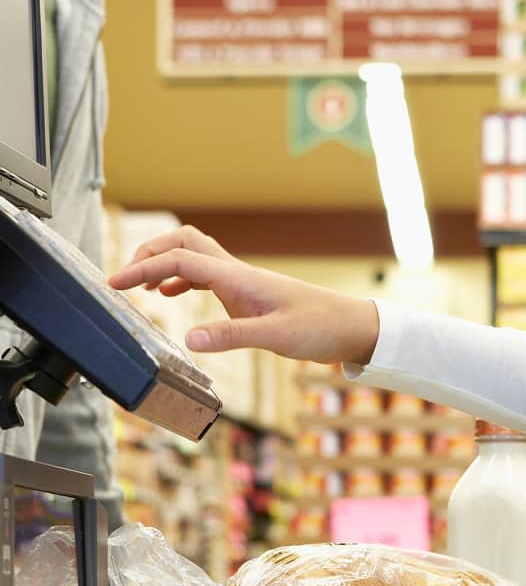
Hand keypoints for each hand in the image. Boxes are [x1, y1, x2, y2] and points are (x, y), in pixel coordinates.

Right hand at [108, 225, 379, 364]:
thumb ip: (232, 337)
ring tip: (140, 287)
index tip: (115, 283)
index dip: (142, 268)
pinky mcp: (249, 295)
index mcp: (238, 278)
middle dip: (149, 254)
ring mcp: (243, 282)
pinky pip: (207, 276)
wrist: (350, 327)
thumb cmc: (319, 328)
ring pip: (194, 257)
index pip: (179, 259)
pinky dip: (182, 279)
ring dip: (164, 265)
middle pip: (182, 243)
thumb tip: (189, 341)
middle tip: (124, 279)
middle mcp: (237, 273)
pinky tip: (172, 296)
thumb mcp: (275, 337)